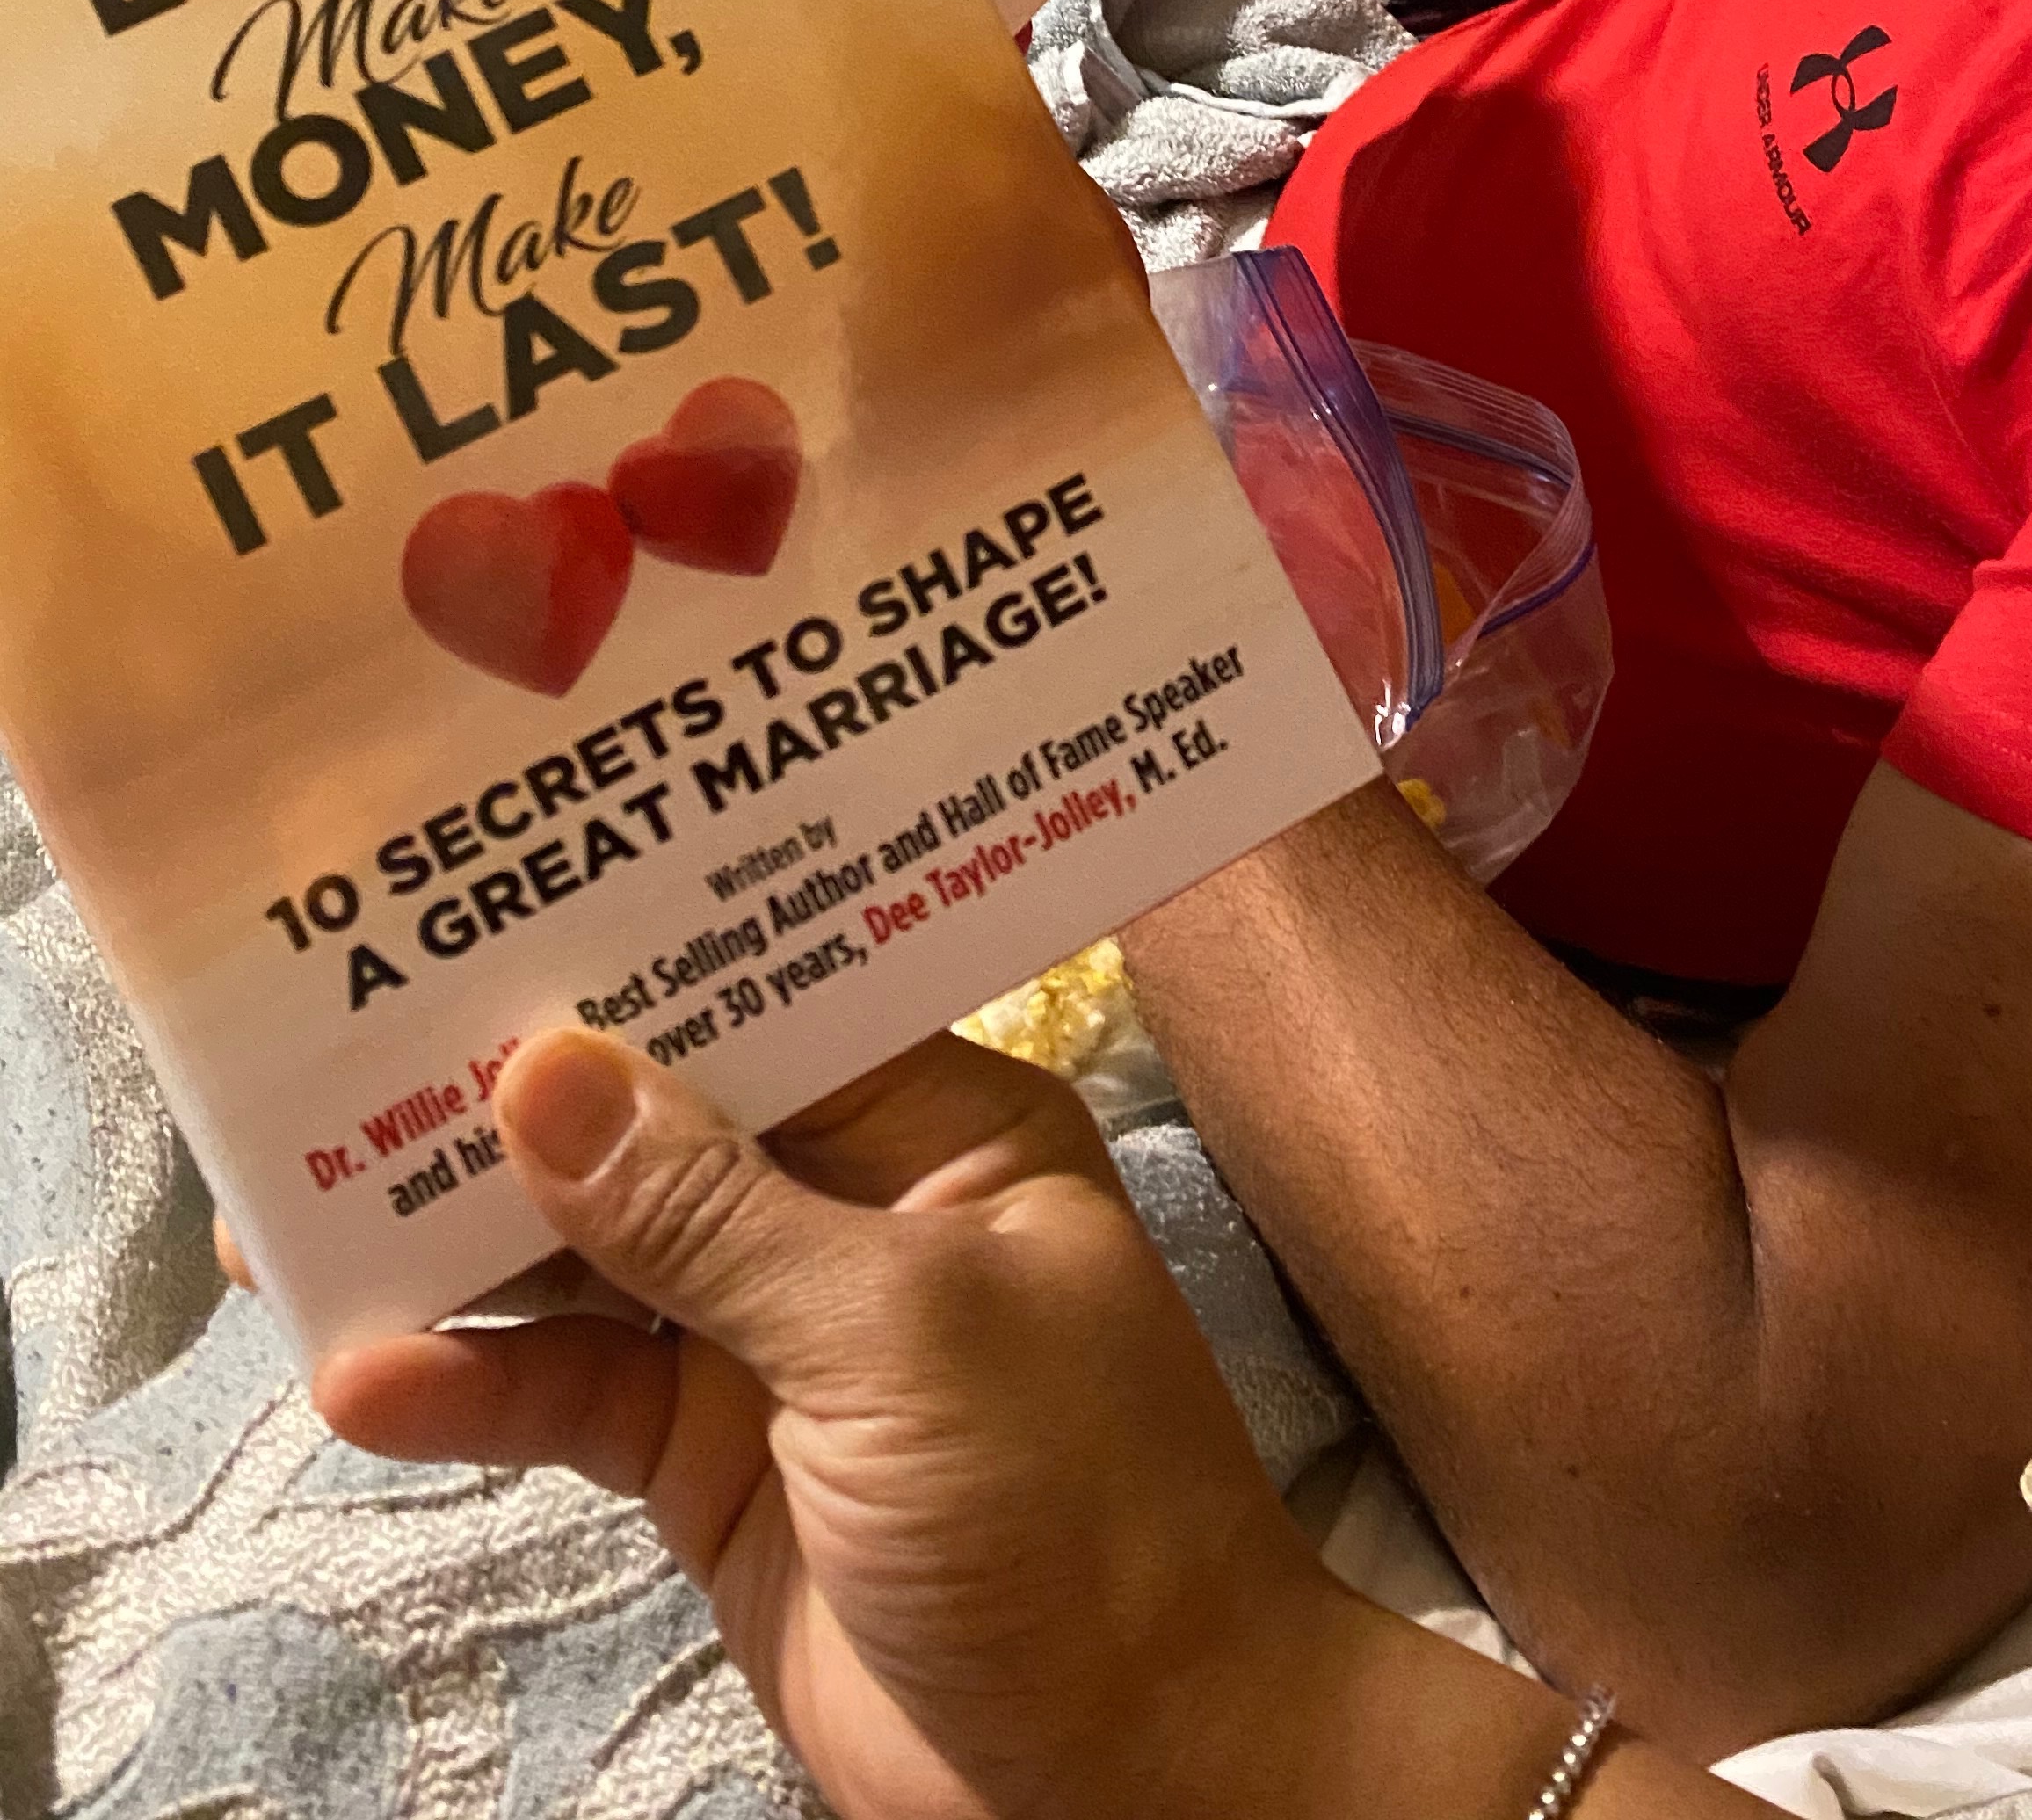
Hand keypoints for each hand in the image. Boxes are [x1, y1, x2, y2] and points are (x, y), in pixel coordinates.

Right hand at [298, 1029, 1349, 1819]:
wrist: (1127, 1776)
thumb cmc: (1073, 1512)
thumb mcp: (902, 1334)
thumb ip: (713, 1215)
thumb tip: (542, 1072)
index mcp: (940, 1127)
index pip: (766, 1006)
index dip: (624, 966)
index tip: (468, 921)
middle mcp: (851, 1207)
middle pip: (651, 1126)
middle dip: (501, 1105)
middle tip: (322, 1068)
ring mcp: (770, 1339)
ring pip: (587, 1260)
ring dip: (450, 1249)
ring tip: (280, 1226)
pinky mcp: (707, 1466)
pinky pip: (572, 1397)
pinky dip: (474, 1388)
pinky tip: (364, 1383)